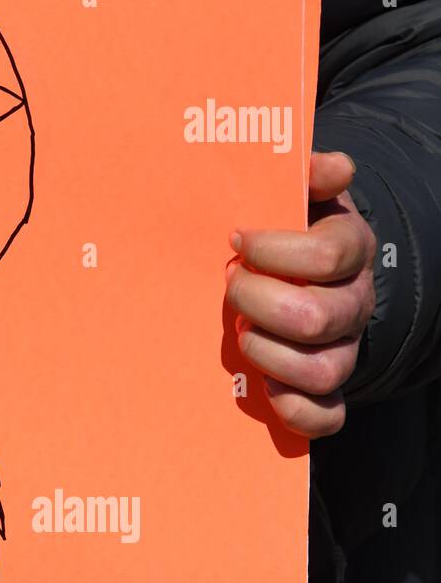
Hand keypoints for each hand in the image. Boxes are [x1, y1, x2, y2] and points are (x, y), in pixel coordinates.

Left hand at [226, 152, 375, 437]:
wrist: (294, 271)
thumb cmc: (283, 227)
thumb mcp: (294, 191)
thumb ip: (307, 172)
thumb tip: (335, 167)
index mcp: (349, 249)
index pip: (329, 254)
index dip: (275, 250)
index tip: (236, 238)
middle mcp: (353, 302)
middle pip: (318, 317)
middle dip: (260, 302)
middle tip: (230, 285)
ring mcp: (341, 348)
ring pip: (323, 370)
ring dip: (269, 354)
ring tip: (240, 331)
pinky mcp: (324, 387)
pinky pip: (328, 415)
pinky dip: (297, 411)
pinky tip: (266, 392)